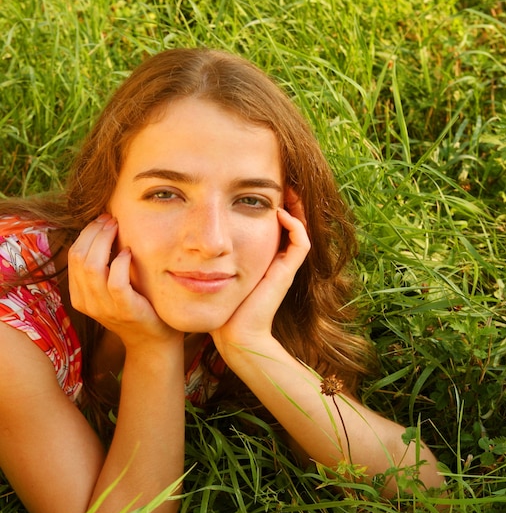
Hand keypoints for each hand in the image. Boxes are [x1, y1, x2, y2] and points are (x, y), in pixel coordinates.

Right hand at [68, 215, 181, 348]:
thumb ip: (104, 269)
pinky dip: (121, 263)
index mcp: (80, 295)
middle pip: (79, 256)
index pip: (73, 256)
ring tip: (118, 228)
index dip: (86, 233)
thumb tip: (105, 230)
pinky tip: (129, 252)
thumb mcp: (112, 290)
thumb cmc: (137, 309)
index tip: (102, 220)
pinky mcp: (126, 310)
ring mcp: (105, 307)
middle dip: (94, 232)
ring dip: (105, 241)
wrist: (153, 341)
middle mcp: (87, 302)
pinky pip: (115, 281)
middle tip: (110, 219)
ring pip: (92, 266)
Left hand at [210, 193, 309, 356]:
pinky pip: (301, 242)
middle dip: (288, 201)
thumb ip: (212, 253)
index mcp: (262, 258)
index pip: (276, 225)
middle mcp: (277, 260)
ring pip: (301, 228)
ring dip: (296, 207)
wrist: (232, 331)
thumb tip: (196, 232)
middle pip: (292, 223)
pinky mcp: (287, 272)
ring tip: (286, 189)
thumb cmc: (219, 303)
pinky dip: (294, 225)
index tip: (261, 188)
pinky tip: (277, 212)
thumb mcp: (214, 270)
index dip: (272, 205)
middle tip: (281, 182)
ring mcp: (285, 266)